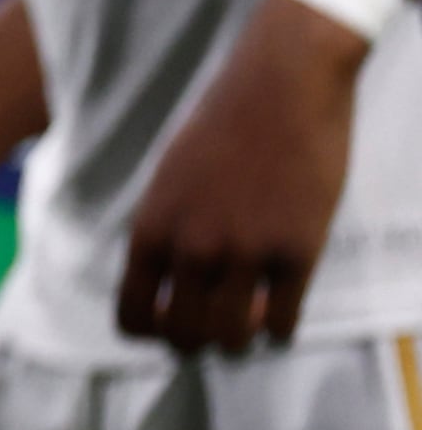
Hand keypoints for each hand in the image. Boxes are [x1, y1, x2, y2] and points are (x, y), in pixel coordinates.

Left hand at [116, 0, 369, 350]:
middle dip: (195, 343)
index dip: (150, 332)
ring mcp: (245, 253)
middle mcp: (191, 247)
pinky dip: (279, 330)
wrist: (281, 87)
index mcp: (151, 227)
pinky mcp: (297, 252)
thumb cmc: (223, 124)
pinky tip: (280, 314)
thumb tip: (167, 280)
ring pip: (231, 338)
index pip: (132, 313)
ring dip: (238, 342)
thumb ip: (166, 228)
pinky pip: (283, 323)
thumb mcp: (170, 177)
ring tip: (248, 327)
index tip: (168, 329)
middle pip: (182, 336)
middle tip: (212, 332)